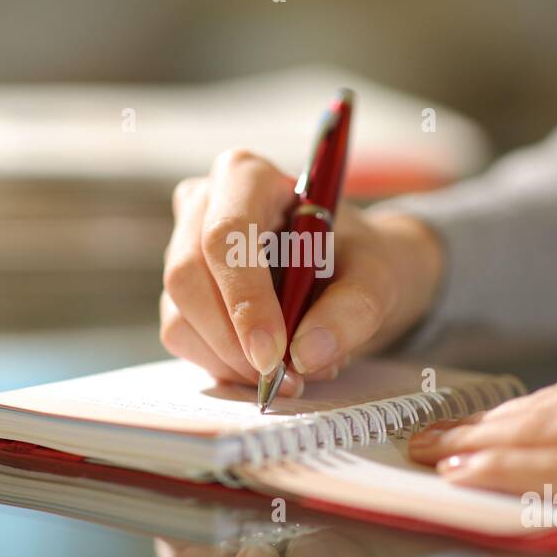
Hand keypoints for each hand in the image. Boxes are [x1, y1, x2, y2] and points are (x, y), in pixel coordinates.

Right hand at [160, 149, 443, 395]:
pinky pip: (184, 339)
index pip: (227, 236)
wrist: (348, 275)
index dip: (244, 298)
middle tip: (283, 378)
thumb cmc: (356, 261)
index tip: (273, 353)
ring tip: (293, 372)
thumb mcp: (376, 278)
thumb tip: (306, 354)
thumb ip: (351, 310)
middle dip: (234, 340)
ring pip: (180, 316)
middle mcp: (202, 207)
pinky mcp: (181, 295)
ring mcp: (183, 251)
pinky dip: (225, 366)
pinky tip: (267, 365)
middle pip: (188, 276)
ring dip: (233, 360)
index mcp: (247, 178)